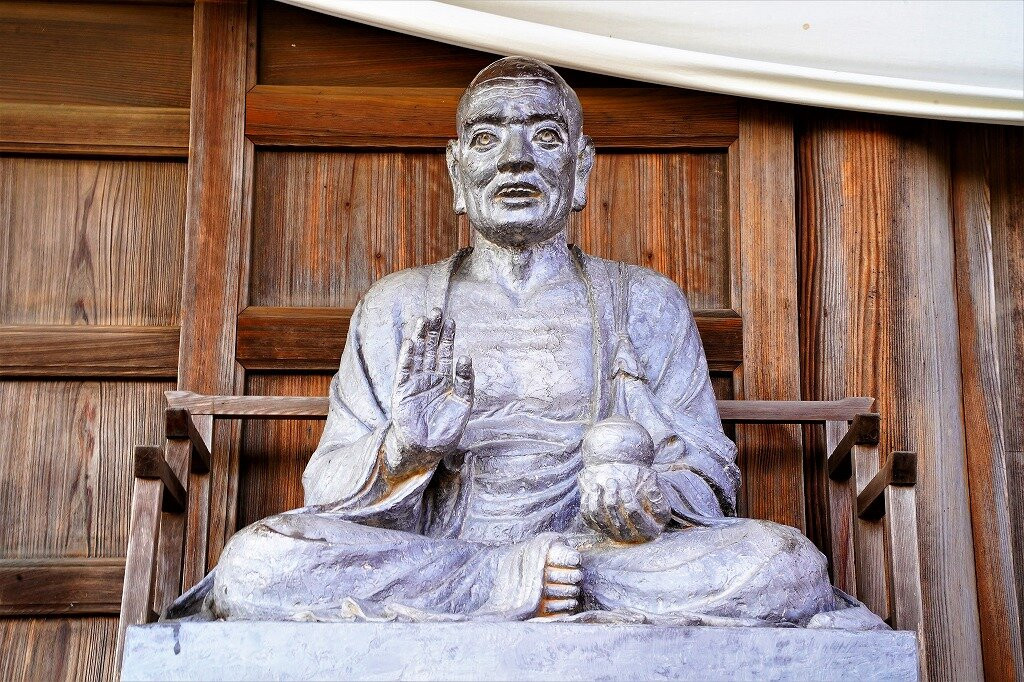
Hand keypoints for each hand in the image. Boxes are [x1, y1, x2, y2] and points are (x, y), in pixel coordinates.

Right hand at [389, 308, 473, 470]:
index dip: (448, 337)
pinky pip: (404, 370)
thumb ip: (466, 382)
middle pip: (430, 348)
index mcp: (444, 379)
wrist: (427, 448)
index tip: (451, 320)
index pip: (445, 352)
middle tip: (436, 311)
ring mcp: (415, 382)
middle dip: (433, 330)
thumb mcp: (463, 403)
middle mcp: (429, 377)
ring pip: (417, 355)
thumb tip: (466, 358)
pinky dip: (407, 357)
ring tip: (422, 319)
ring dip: (419, 337)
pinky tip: (409, 342)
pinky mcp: (402, 391)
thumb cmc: (447, 428)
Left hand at [579, 463, 668, 542]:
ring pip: (601, 519)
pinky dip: (588, 503)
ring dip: (599, 499)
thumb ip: (657, 492)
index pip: (638, 522)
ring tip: (600, 484)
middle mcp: (630, 535)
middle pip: (618, 521)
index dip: (630, 505)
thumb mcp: (655, 488)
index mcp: (650, 530)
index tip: (626, 489)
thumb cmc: (643, 483)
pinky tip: (593, 490)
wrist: (626, 478)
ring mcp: (612, 532)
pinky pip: (589, 518)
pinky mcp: (598, 525)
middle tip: (612, 482)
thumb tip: (653, 492)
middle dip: (613, 499)